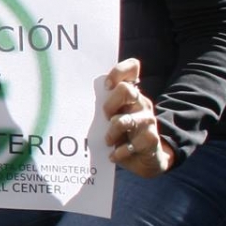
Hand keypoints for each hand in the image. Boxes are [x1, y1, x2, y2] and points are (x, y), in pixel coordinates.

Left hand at [103, 58, 173, 178]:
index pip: (132, 68)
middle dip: (109, 105)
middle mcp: (141, 103)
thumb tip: (74, 99)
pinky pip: (129, 145)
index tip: (106, 86)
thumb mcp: (113, 116)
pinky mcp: (151, 139)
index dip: (118, 71)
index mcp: (132, 94)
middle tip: (105, 118)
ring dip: (111, 133)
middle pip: (125, 89)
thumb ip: (103, 104)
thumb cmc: (124, 134)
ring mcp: (148, 120)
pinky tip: (114, 155)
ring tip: (108, 141)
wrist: (149, 157)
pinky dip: (118, 153)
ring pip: (123, 120)